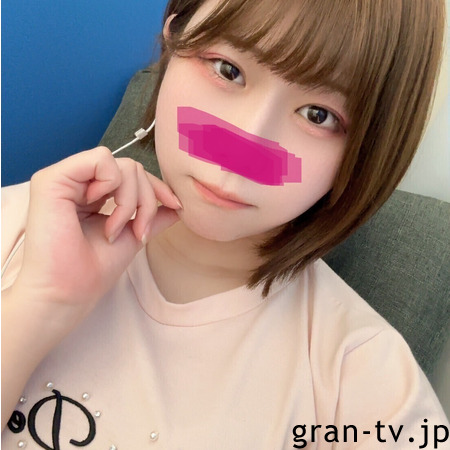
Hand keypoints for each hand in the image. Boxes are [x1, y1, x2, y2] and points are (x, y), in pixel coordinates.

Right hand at [11, 146, 180, 319]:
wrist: (69, 292)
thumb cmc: (94, 270)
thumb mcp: (132, 237)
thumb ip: (152, 217)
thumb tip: (176, 206)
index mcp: (93, 194)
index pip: (133, 175)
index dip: (157, 187)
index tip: (175, 205)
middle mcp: (79, 183)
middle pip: (133, 169)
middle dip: (146, 201)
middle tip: (137, 232)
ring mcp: (65, 179)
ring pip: (123, 165)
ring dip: (130, 201)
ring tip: (114, 230)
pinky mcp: (52, 179)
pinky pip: (101, 160)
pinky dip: (112, 185)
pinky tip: (96, 208)